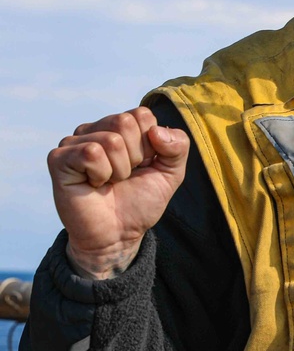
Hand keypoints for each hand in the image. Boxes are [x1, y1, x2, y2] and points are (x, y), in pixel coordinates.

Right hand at [47, 107, 188, 279]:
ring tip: (108, 183)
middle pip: (125, 122)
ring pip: (111, 140)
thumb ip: (178, 147)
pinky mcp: (59, 158)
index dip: (150, 146)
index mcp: (119, 127)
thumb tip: (157, 130)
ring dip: (119, 171)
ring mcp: (74, 142)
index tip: (141, 166)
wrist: (118, 236)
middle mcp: (95, 129)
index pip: (142, 115)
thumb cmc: (139, 203)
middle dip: (135, 157)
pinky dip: (101, 174)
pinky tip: (93, 184)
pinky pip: (91, 153)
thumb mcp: (170, 174)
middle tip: (123, 177)